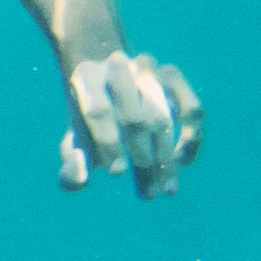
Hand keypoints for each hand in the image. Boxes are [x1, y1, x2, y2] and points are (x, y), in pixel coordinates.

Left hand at [63, 46, 201, 196]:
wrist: (107, 83)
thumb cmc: (89, 124)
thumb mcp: (73, 144)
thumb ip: (69, 168)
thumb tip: (81, 179)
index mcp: (87, 77)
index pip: (99, 111)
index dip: (108, 144)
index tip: (117, 175)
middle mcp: (119, 66)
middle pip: (135, 118)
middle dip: (142, 159)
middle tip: (148, 194)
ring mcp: (149, 68)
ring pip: (164, 117)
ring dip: (167, 158)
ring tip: (167, 190)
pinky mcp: (173, 77)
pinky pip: (190, 109)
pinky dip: (190, 137)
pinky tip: (182, 163)